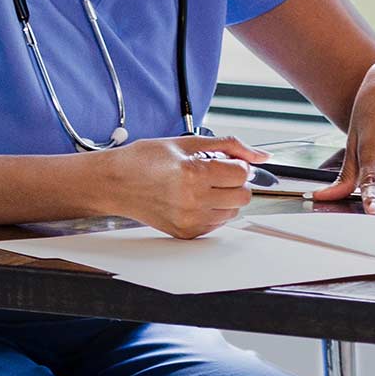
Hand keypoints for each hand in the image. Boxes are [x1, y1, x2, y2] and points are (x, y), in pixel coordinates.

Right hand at [108, 135, 269, 237]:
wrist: (114, 183)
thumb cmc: (144, 160)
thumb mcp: (187, 143)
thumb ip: (229, 146)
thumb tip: (260, 155)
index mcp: (193, 174)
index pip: (241, 174)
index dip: (237, 164)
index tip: (225, 161)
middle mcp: (193, 201)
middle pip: (243, 196)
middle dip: (235, 182)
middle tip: (217, 173)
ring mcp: (189, 220)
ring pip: (233, 212)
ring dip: (226, 197)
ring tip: (202, 186)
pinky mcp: (186, 233)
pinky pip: (217, 224)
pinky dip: (213, 211)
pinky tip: (194, 198)